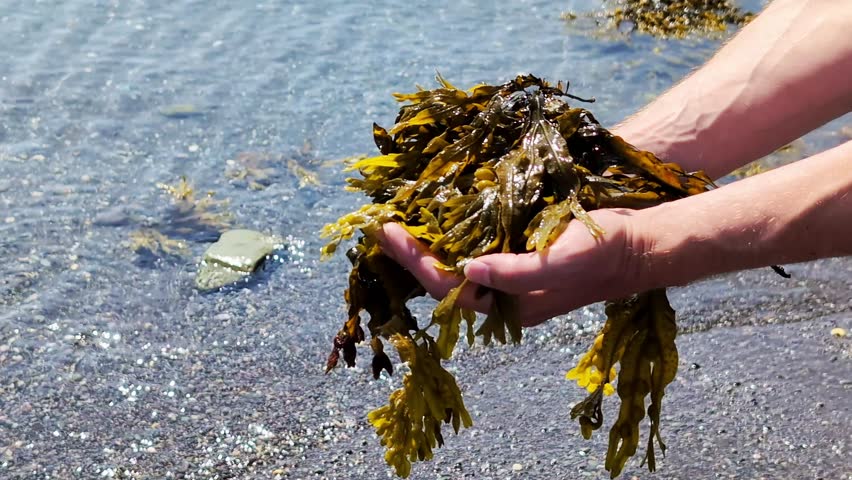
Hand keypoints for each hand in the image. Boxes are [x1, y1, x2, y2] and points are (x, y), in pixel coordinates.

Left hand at [378, 208, 650, 326]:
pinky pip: (470, 248)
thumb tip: (467, 269)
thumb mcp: (560, 263)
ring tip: (398, 218)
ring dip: (426, 243)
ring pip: (453, 264)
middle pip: (442, 278)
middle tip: (381, 223)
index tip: (388, 230)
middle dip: (410, 253)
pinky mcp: (514, 257)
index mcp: (507, 305)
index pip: (446, 285)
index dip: (413, 260)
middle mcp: (500, 295)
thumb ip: (516, 274)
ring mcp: (506, 277)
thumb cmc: (602, 254)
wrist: (636, 244)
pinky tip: (434, 215)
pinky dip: (448, 234)